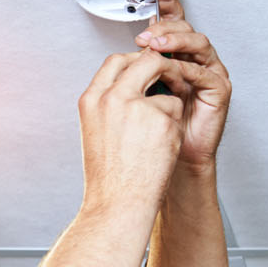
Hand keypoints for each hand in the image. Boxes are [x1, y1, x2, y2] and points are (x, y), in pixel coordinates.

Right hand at [77, 48, 189, 210]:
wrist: (117, 205)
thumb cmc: (108, 176)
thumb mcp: (97, 131)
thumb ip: (110, 104)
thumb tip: (132, 84)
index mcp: (91, 100)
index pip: (115, 61)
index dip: (135, 62)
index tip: (145, 72)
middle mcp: (111, 98)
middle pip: (145, 61)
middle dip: (161, 69)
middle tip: (168, 83)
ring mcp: (137, 107)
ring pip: (165, 89)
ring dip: (168, 106)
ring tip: (155, 136)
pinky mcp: (161, 119)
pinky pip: (176, 109)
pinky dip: (173, 126)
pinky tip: (161, 148)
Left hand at [134, 0, 231, 173]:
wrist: (171, 161)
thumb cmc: (155, 130)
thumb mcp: (138, 91)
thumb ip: (136, 68)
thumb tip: (122, 51)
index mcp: (173, 55)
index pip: (171, 21)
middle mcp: (192, 60)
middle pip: (184, 28)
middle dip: (164, 27)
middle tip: (144, 36)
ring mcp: (207, 72)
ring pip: (197, 44)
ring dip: (175, 42)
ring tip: (155, 48)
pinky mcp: (218, 89)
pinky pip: (204, 72)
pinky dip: (187, 70)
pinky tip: (174, 74)